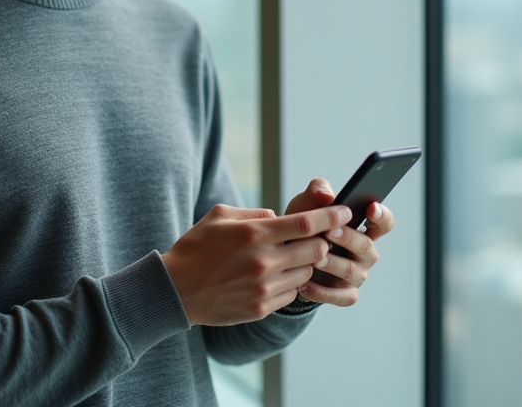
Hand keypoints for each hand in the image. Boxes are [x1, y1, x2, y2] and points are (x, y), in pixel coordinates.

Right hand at [162, 203, 352, 325]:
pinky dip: (290, 283)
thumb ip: (256, 213)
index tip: (346, 212)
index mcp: (254, 234)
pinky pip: (292, 294)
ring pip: (306, 273)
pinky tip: (275, 277)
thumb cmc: (197, 248)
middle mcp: (263, 262)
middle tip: (318, 238)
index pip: (306, 223)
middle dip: (322, 242)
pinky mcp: (261, 308)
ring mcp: (263, 288)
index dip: (332, 217)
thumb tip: (281, 218)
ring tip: (290, 258)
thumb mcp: (220, 216)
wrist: (176, 290)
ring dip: (304, 264)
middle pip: (316, 250)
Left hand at [284, 179, 395, 306]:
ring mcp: (357, 274)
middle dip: (348, 239)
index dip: (381, 216)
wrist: (285, 254)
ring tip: (314, 259)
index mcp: (363, 228)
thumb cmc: (304, 225)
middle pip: (366, 246)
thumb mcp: (307, 203)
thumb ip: (317, 190)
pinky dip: (322, 291)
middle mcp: (365, 252)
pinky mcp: (345, 293)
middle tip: (328, 233)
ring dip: (332, 264)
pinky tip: (304, 284)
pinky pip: (340, 296)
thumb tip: (327, 196)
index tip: (371, 208)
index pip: (384, 222)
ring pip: (351, 270)